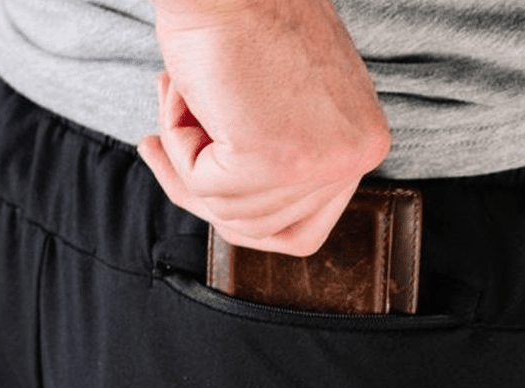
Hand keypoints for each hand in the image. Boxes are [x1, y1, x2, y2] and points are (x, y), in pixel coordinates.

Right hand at [136, 0, 390, 255]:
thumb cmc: (240, 18)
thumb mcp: (279, 107)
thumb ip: (277, 163)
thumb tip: (234, 217)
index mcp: (363, 144)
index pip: (300, 228)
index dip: (242, 211)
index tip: (198, 178)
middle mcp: (355, 158)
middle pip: (264, 228)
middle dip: (205, 190)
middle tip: (162, 142)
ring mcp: (321, 163)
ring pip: (231, 213)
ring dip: (187, 158)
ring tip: (179, 95)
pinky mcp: (277, 158)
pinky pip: (206, 187)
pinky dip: (178, 144)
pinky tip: (180, 92)